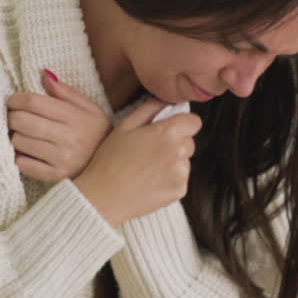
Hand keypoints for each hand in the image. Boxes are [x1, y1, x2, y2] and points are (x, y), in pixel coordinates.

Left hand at [6, 69, 113, 183]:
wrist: (115, 168)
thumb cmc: (98, 135)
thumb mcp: (91, 109)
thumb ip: (67, 92)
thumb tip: (44, 74)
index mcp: (77, 118)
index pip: (34, 102)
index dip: (16, 99)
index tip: (12, 100)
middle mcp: (69, 139)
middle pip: (22, 120)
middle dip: (12, 116)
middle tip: (14, 116)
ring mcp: (62, 160)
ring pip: (19, 141)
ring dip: (15, 136)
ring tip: (22, 134)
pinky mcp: (56, 177)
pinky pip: (23, 164)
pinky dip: (20, 157)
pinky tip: (27, 153)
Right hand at [72, 96, 201, 226]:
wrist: (103, 197)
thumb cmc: (110, 159)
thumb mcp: (124, 126)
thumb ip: (150, 109)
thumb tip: (167, 101)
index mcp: (167, 133)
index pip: (194, 121)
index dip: (182, 123)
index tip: (168, 129)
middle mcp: (179, 152)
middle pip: (189, 141)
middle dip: (175, 143)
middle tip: (149, 151)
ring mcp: (181, 173)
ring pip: (184, 161)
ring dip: (172, 162)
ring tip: (147, 168)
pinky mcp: (180, 191)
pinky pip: (180, 179)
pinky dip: (169, 179)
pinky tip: (150, 181)